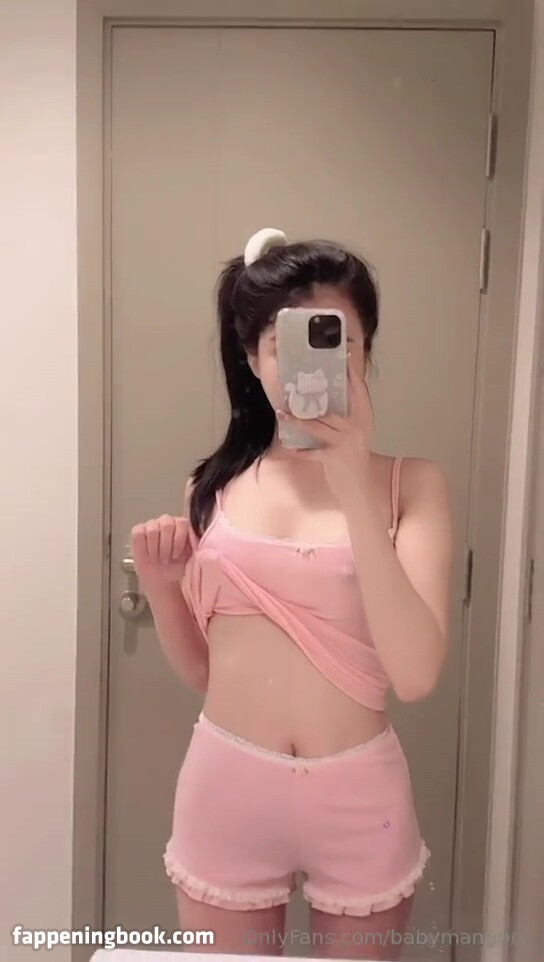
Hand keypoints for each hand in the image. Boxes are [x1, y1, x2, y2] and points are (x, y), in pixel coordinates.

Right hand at [130, 515, 191, 588]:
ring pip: (152, 530)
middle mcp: (167, 521)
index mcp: (182, 524)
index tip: (176, 555)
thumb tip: (197, 539)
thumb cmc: (176, 566)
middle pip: (167, 525)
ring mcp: (151, 524)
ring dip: (155, 549)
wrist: (161, 577)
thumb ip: (195, 546)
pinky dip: (143, 547)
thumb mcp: (190, 558)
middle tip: (166, 559)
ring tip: (158, 558)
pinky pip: (139, 534)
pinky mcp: (138, 530)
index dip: (178, 540)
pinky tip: (148, 554)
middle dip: (166, 546)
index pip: (182, 522)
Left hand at [276, 353, 373, 502]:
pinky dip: (301, 450)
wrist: (361, 486)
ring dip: (297, 421)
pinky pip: (312, 451)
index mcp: (364, 417)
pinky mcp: (335, 457)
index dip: (351, 372)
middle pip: (330, 407)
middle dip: (310, 399)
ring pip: (317, 426)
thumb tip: (324, 397)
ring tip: (281, 414)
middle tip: (293, 389)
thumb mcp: (356, 432)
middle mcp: (357, 426)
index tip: (345, 355)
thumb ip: (347, 415)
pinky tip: (290, 447)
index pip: (358, 389)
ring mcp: (346, 441)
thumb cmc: (354, 456)